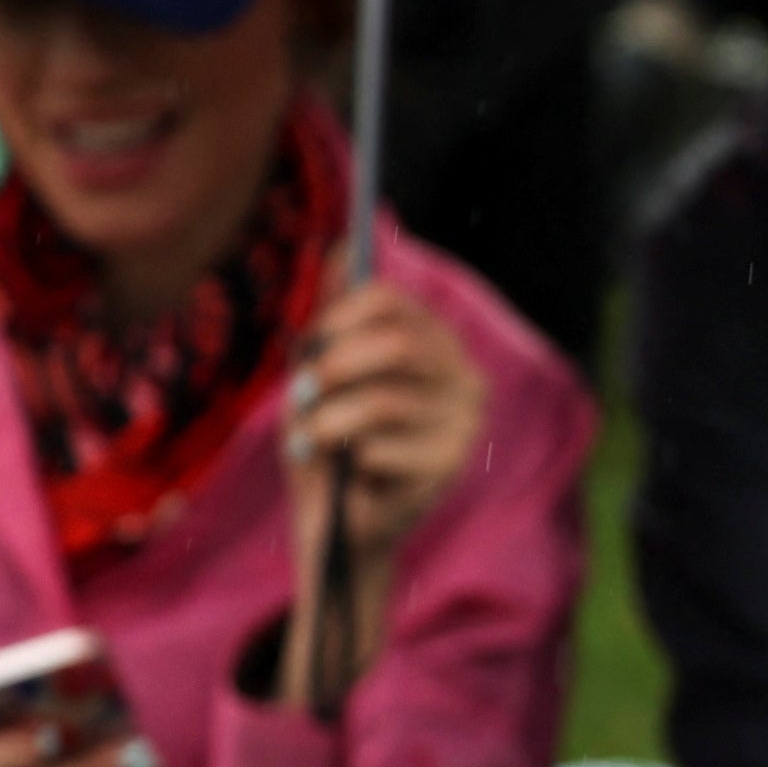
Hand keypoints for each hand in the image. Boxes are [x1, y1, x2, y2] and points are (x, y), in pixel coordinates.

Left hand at [282, 279, 487, 706]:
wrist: (334, 523)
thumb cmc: (328, 442)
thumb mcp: (319, 372)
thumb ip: (334, 315)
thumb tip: (341, 244)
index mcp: (435, 344)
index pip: (393, 301)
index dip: (340, 315)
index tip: (309, 343)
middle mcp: (462, 377)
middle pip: (400, 343)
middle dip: (336, 365)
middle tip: (304, 391)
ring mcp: (463, 424)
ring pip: (385, 399)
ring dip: (329, 420)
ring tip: (312, 440)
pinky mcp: (448, 467)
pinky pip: (381, 447)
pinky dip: (346, 458)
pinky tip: (346, 472)